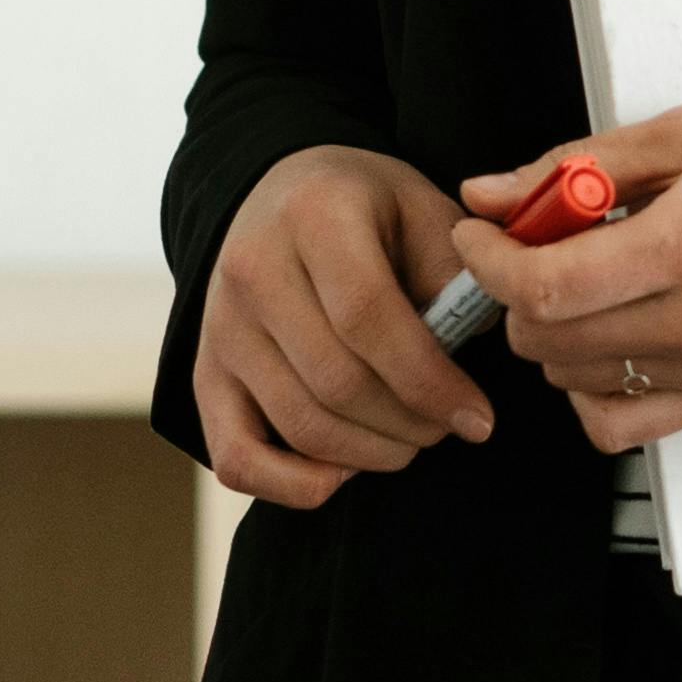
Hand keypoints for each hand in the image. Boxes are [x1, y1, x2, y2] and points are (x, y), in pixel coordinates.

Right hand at [198, 145, 486, 509]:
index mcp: (313, 214)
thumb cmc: (368, 211)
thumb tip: (467, 346)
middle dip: (410, 424)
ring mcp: (220, 327)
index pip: (369, 316)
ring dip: (371, 454)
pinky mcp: (205, 375)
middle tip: (448, 426)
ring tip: (411, 439)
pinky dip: (293, 485)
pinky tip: (344, 472)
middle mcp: (253, 268)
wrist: (281, 196)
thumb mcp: (423, 207)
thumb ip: (452, 268)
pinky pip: (236, 457)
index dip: (429, 380)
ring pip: (300, 424)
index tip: (477, 417)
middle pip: (337, 380)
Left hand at [465, 86, 681, 454]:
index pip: (545, 289)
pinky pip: (625, 424)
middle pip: (550, 343)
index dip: (490, 261)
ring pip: (577, 385)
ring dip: (553, 337)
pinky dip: (594, 386)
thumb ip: (578, 168)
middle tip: (530, 243)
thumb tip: (490, 195)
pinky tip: (610, 334)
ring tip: (581, 280)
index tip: (480, 231)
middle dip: (515, 293)